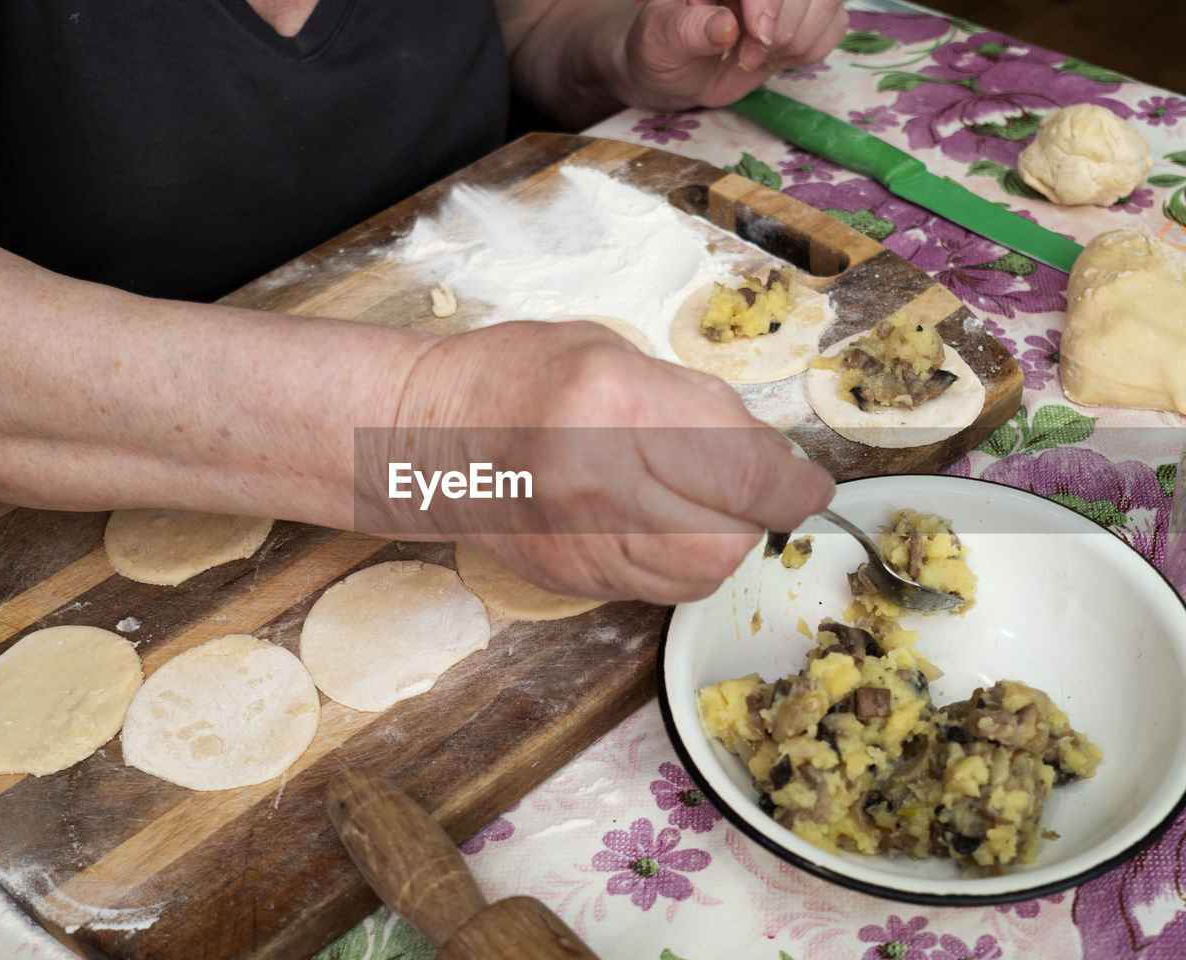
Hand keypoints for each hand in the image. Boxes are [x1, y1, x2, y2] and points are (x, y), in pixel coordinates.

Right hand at [384, 319, 834, 603]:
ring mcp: (581, 542)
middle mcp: (601, 482)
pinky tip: (660, 526)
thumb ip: (692, 402)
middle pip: (732, 540)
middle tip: (752, 490)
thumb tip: (765, 452)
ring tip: (700, 504)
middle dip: (761, 518)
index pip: (746, 469)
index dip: (796, 484)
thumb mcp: (612, 350)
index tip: (807, 482)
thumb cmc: (516, 376)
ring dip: (722, 544)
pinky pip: (659, 590)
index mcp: (617, 404)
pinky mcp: (571, 579)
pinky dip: (681, 564)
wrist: (425, 437)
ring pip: (700, 577)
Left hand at [616, 0, 849, 110]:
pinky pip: (835, 25)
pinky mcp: (806, 17)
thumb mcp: (659, 40)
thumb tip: (725, 26)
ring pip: (829, 2)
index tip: (756, 34)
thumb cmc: (659, 48)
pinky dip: (809, 49)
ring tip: (753, 58)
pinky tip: (775, 58)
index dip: (772, 0)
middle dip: (785, 26)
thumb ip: (688, 30)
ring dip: (797, 41)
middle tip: (748, 57)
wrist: (672, 71)